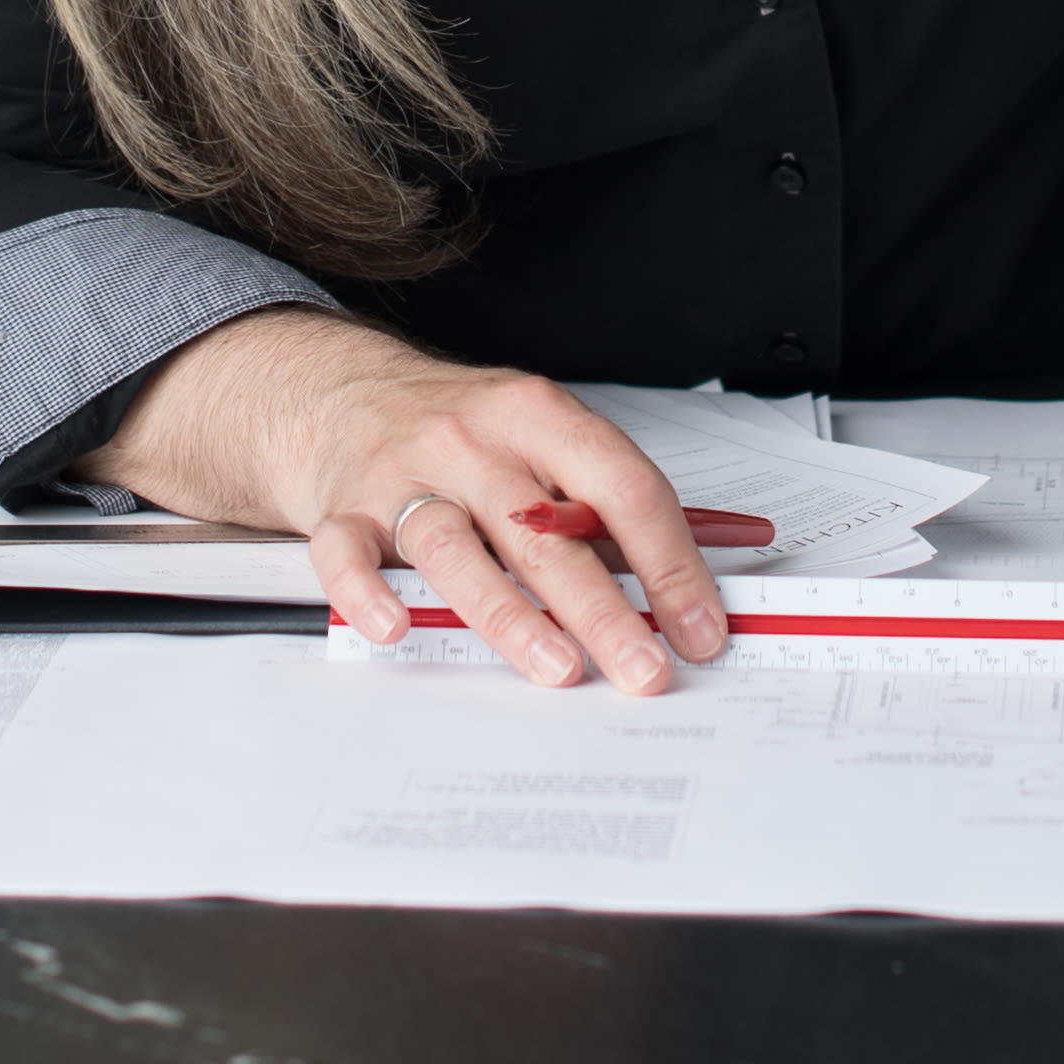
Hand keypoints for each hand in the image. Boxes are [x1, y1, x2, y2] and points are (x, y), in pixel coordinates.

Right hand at [85, 307, 728, 694]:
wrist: (340, 396)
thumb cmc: (459, 429)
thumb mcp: (545, 437)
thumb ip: (621, 500)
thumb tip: (723, 553)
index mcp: (538, 417)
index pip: (621, 487)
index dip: (670, 562)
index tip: (698, 626)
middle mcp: (473, 442)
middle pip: (546, 531)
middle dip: (605, 609)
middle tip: (643, 667)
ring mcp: (405, 476)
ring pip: (457, 548)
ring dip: (511, 614)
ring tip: (556, 667)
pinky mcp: (344, 511)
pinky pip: (350, 554)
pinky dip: (368, 595)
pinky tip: (398, 629)